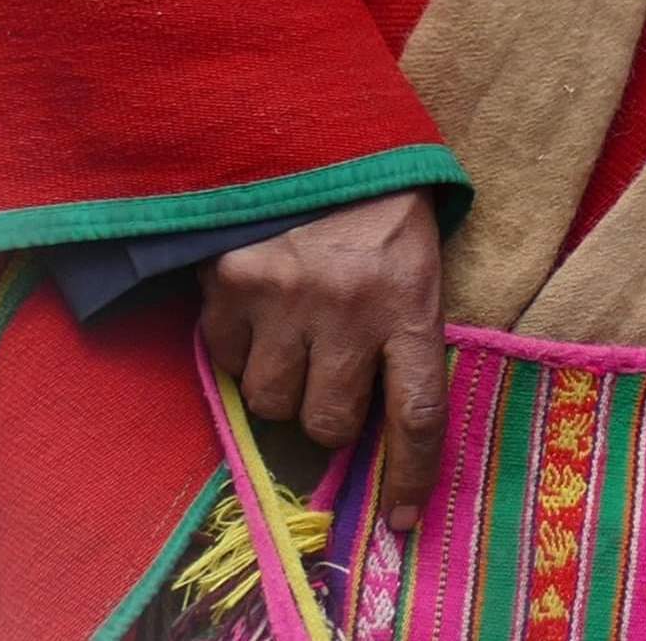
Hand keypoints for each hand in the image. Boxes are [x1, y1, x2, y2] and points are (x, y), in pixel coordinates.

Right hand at [198, 190, 446, 530]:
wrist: (313, 128)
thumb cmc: (378, 203)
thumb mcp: (416, 259)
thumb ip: (405, 331)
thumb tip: (384, 425)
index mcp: (410, 300)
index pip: (420, 412)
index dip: (410, 475)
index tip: (403, 518)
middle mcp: (349, 306)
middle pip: (330, 423)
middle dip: (328, 415)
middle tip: (330, 372)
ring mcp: (285, 296)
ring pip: (270, 401)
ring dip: (279, 382)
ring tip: (292, 332)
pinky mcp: (230, 282)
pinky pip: (225, 359)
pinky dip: (237, 346)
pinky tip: (256, 305)